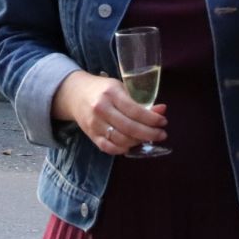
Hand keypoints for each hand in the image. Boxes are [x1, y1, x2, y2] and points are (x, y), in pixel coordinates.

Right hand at [51, 70, 166, 156]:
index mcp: (111, 93)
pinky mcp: (91, 135)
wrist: (75, 94)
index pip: (134, 110)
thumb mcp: (121, 89)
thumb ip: (140, 101)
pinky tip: (132, 145)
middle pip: (129, 127)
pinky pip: (109, 147)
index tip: (163, 122)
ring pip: (120, 140)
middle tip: (162, 135)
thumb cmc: (102, 90)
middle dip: (149, 134)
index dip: (151, 119)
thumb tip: (162, 110)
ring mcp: (95, 123)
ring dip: (138, 142)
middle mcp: (101, 109)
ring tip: (148, 139)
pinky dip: (122, 149)